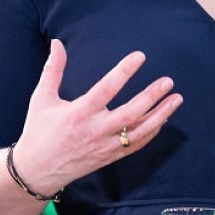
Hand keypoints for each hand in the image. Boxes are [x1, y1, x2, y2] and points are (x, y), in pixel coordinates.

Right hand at [10, 39, 182, 194]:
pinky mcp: (109, 157)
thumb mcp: (42, 98)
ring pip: (139, 131)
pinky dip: (152, 132)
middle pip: (130, 113)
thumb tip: (57, 42)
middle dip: (152, 97)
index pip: (106, 89)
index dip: (124, 72)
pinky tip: (163, 119)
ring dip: (160, 115)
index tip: (140, 56)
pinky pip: (136, 145)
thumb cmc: (39, 131)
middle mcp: (95, 130)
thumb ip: (53, 70)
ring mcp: (104, 146)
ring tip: (177, 99)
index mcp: (78, 113)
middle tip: (168, 81)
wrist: (37, 171)